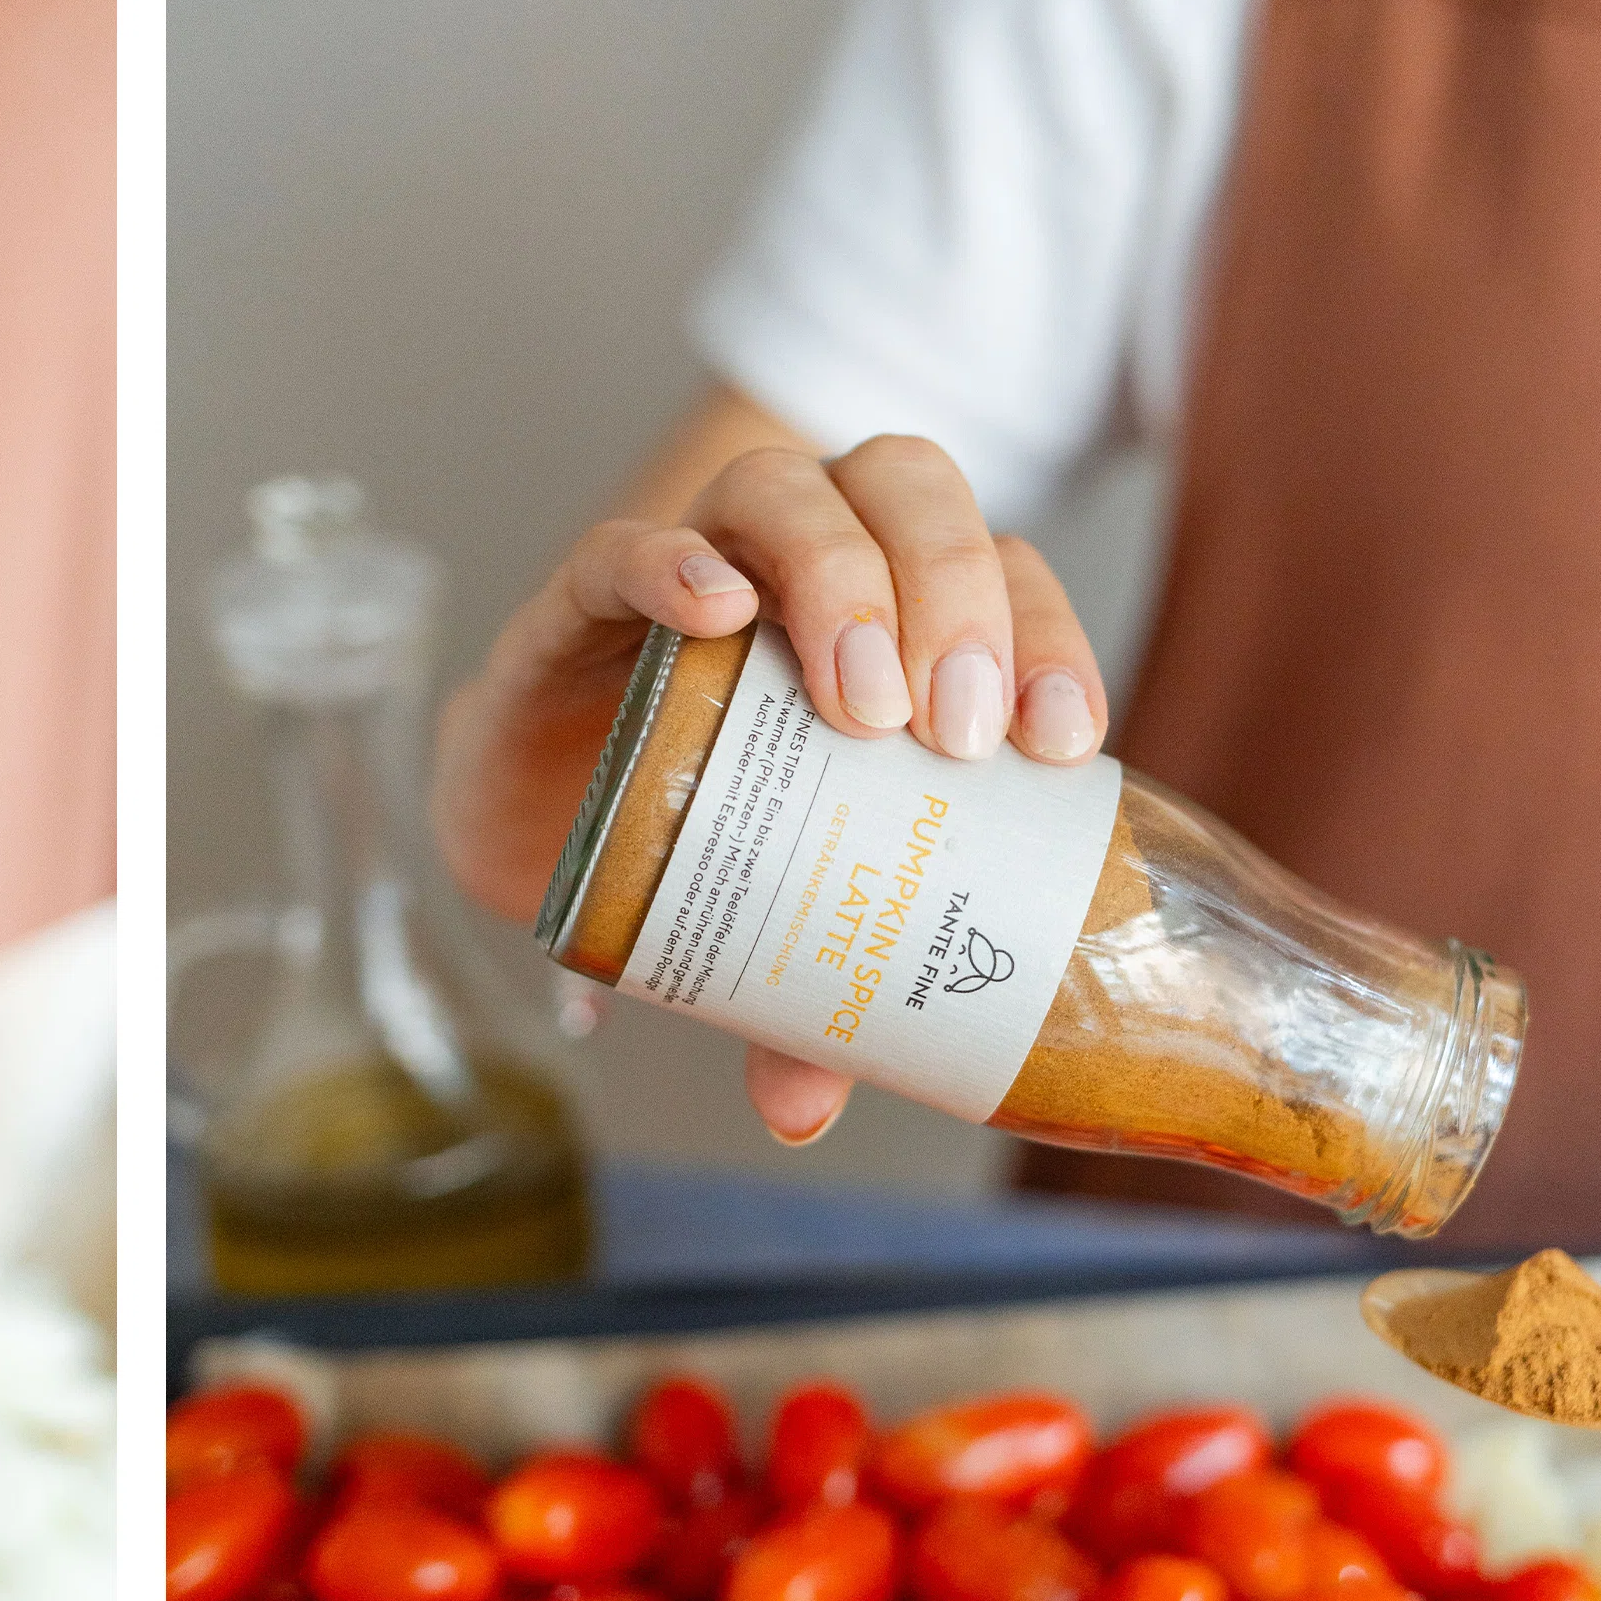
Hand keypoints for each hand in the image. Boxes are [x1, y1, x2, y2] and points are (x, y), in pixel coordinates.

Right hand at [435, 407, 1108, 1144]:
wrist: (538, 806)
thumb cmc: (699, 834)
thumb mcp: (776, 920)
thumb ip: (802, 1001)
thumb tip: (801, 1112)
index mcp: (897, 617)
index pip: (1003, 576)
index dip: (1047, 641)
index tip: (1062, 747)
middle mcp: (812, 558)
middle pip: (913, 491)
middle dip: (954, 599)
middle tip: (951, 736)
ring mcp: (702, 558)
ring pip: (792, 488)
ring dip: (844, 579)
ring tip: (859, 703)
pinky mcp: (588, 591)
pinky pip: (630, 541)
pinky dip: (677, 564)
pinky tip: (716, 611)